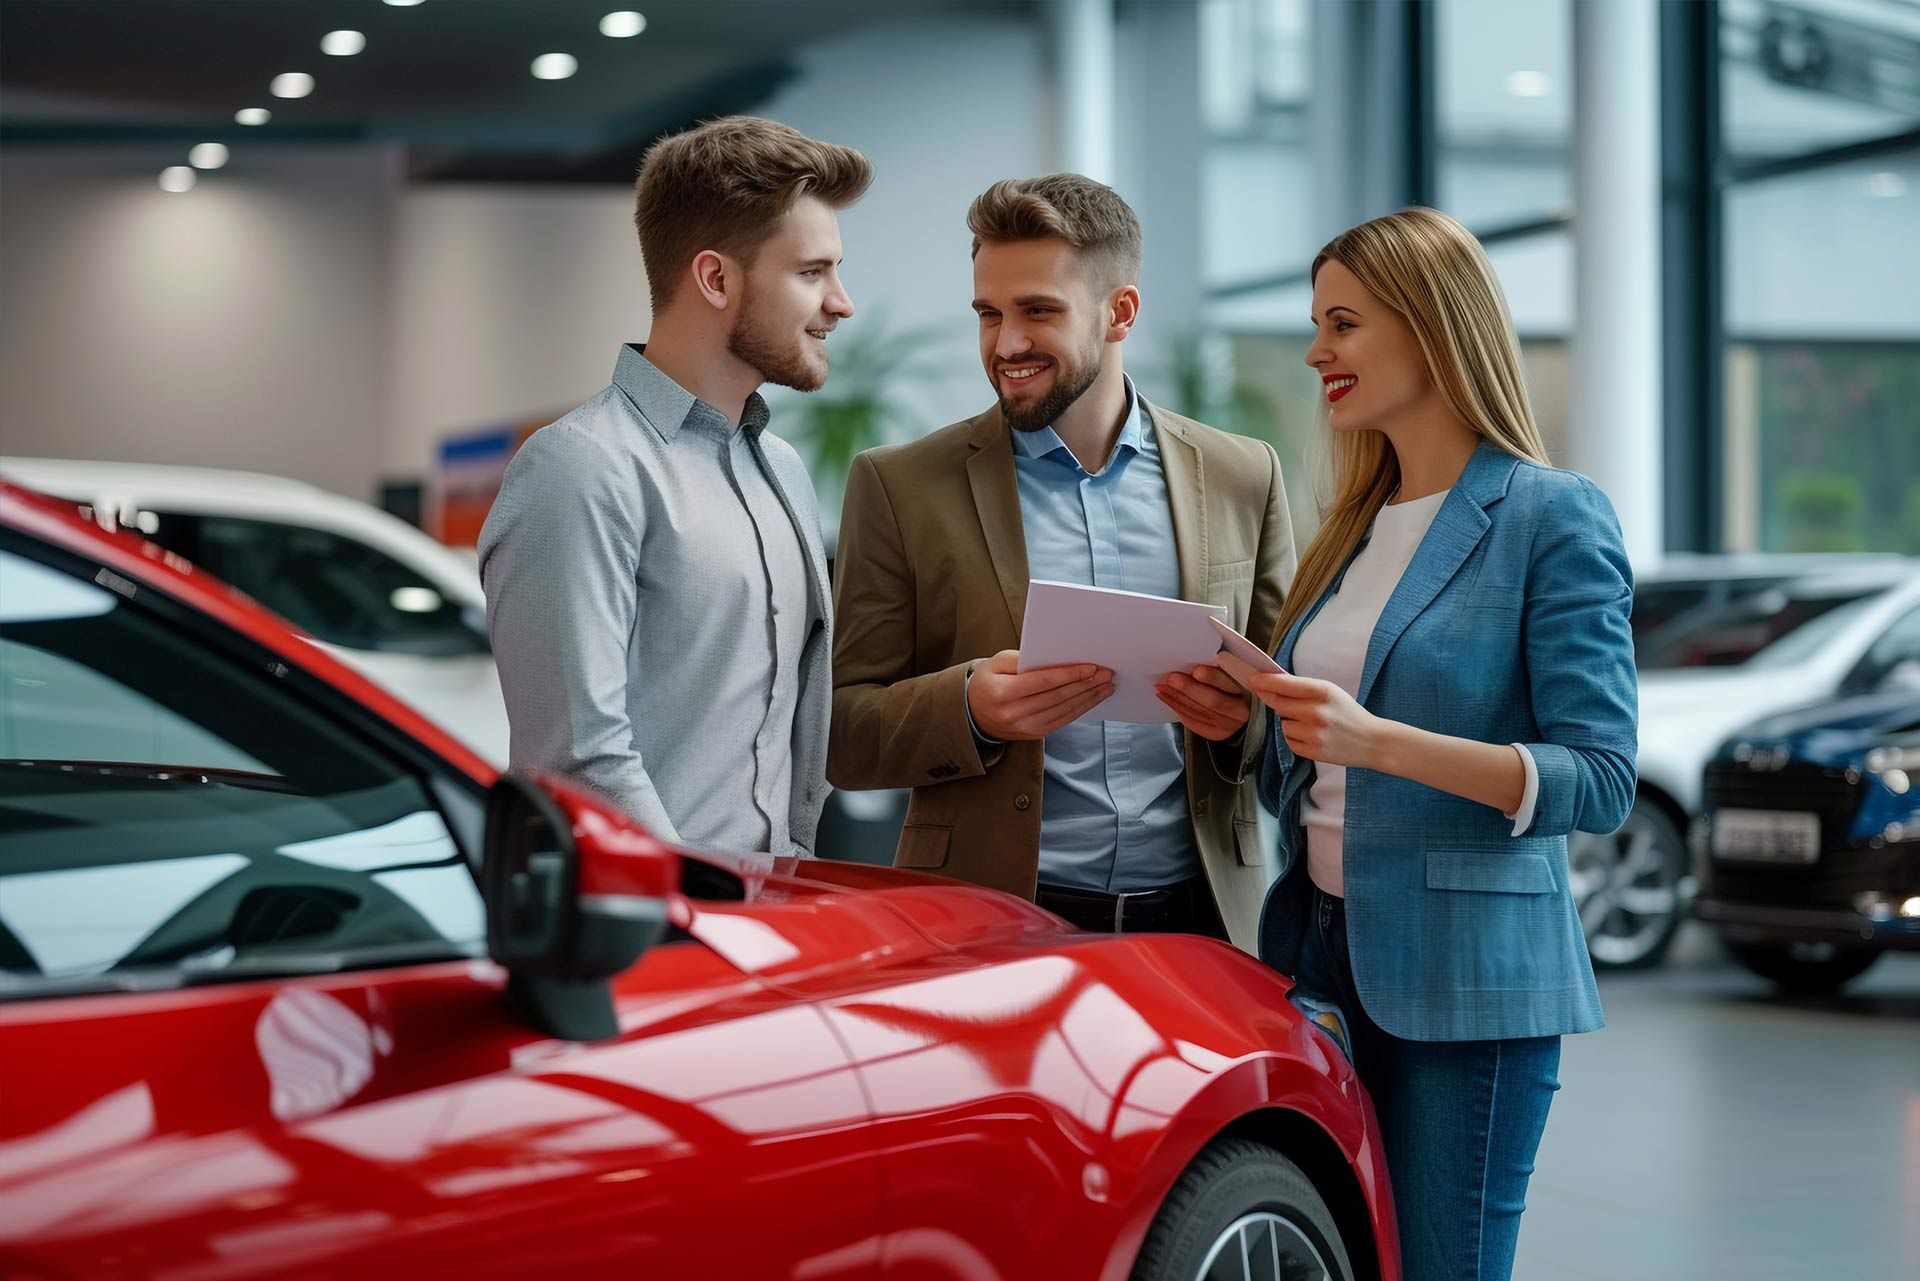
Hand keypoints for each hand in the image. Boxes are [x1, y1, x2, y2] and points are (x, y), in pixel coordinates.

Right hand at [968, 649, 1114, 740]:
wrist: (974, 713)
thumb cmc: (989, 681)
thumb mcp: (996, 662)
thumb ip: (1022, 659)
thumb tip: (1057, 659)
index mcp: (1003, 692)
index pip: (1043, 682)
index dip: (1069, 674)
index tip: (1091, 667)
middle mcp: (1014, 713)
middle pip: (1057, 697)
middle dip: (1085, 684)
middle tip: (1107, 673)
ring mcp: (1025, 727)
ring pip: (1064, 711)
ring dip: (1088, 698)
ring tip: (1106, 685)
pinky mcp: (1034, 734)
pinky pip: (1062, 721)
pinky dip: (1080, 709)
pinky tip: (1093, 698)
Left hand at [1155, 663, 1251, 741]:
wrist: (1248, 715)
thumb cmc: (1238, 686)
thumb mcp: (1240, 675)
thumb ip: (1227, 668)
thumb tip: (1196, 659)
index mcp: (1251, 691)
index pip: (1233, 684)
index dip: (1215, 678)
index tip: (1198, 671)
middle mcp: (1243, 711)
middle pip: (1214, 701)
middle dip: (1190, 689)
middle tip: (1172, 678)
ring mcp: (1231, 726)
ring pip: (1201, 713)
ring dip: (1178, 698)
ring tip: (1162, 686)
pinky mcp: (1219, 734)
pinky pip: (1196, 724)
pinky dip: (1180, 711)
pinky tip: (1168, 699)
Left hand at [1215, 652, 1384, 768]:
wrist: (1371, 741)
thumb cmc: (1348, 713)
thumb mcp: (1330, 692)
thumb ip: (1303, 688)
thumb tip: (1270, 683)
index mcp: (1322, 691)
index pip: (1284, 684)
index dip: (1264, 681)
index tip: (1252, 679)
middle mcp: (1316, 711)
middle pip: (1278, 703)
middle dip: (1277, 701)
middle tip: (1291, 704)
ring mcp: (1313, 733)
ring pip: (1282, 724)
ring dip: (1290, 722)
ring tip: (1311, 724)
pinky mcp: (1312, 751)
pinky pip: (1289, 740)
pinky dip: (1295, 738)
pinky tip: (1312, 736)